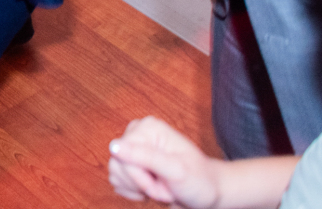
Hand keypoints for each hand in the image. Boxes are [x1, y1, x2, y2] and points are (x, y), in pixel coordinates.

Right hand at [107, 116, 222, 206]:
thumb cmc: (199, 181)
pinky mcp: (131, 162)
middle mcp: (137, 134)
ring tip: (161, 187)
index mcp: (148, 128)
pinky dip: (132, 191)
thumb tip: (113, 146)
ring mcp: (133, 148)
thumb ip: (144, 156)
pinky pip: (116, 179)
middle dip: (141, 184)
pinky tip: (150, 189)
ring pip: (115, 173)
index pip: (123, 156)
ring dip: (138, 188)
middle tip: (165, 187)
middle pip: (117, 165)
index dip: (141, 177)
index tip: (164, 184)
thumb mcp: (175, 170)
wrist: (207, 194)